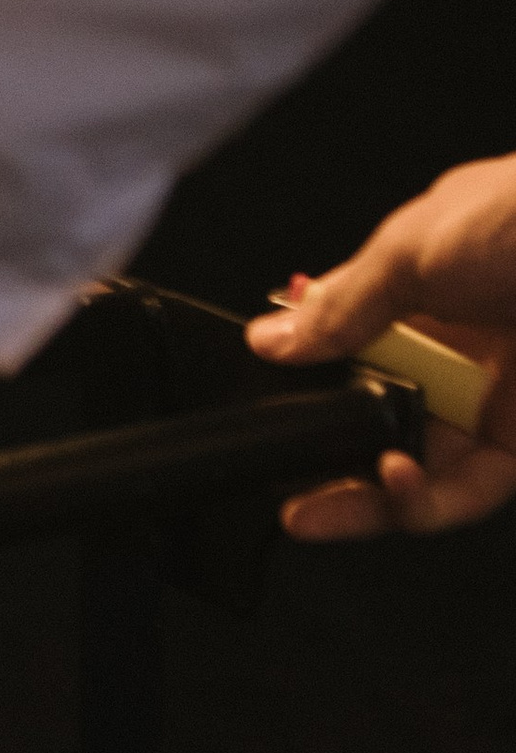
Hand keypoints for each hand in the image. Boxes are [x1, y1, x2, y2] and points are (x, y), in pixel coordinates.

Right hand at [246, 152, 515, 536]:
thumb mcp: (411, 250)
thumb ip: (341, 306)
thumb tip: (271, 338)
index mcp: (425, 286)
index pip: (349, 343)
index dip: (305, 374)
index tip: (260, 396)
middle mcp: (458, 347)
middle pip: (374, 414)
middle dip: (322, 451)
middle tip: (278, 479)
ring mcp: (491, 399)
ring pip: (414, 465)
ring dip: (362, 489)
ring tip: (317, 502)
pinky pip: (463, 490)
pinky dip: (419, 499)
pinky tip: (388, 484)